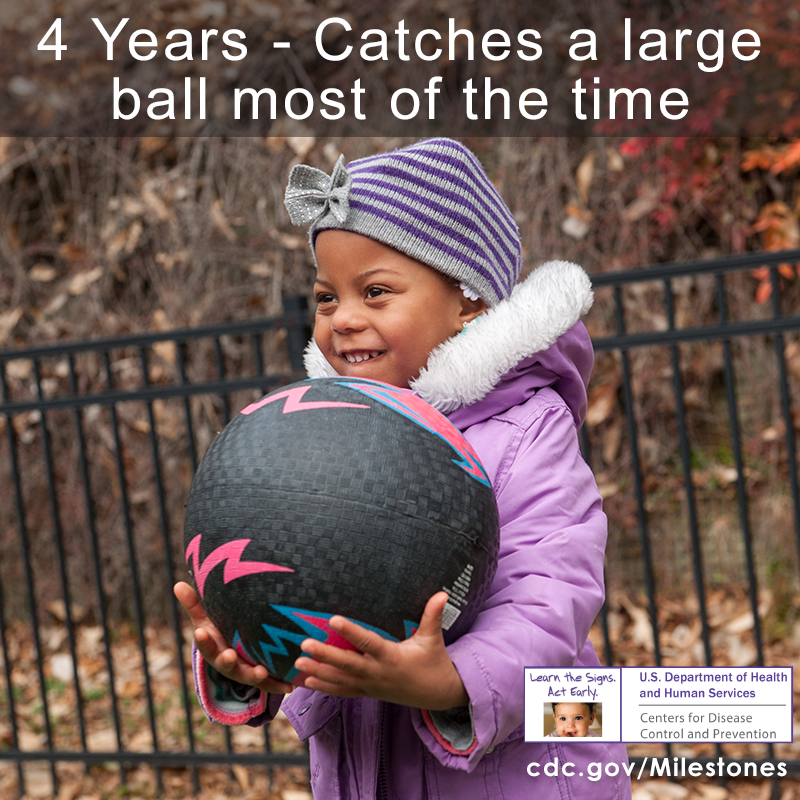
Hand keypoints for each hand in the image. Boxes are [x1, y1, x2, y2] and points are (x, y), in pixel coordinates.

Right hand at [173, 581, 293, 694]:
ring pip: (247, 676)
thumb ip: (194, 603)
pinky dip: (278, 685)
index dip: (202, 639)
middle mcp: (227, 662)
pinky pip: (269, 684)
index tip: (200, 631)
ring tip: (262, 672)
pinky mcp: (260, 677)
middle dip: (226, 661)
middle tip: (229, 656)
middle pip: (225, 664)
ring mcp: (243, 671)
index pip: (205, 644)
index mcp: (213, 647)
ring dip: (254, 675)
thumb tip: (177, 584)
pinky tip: (289, 686)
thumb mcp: (206, 618)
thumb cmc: (219, 630)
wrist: (234, 652)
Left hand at [294, 592, 467, 709]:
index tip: (333, 619)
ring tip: (297, 664)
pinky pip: (343, 691)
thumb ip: (432, 615)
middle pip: (347, 664)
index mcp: (392, 657)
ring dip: (318, 672)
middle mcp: (378, 673)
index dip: (351, 631)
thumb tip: (442, 593)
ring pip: (340, 680)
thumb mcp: (433, 638)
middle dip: (325, 654)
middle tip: (305, 645)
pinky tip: (307, 680)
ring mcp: (371, 685)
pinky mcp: (368, 692)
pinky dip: (326, 687)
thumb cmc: (434, 662)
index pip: (367, 642)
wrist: (438, 694)